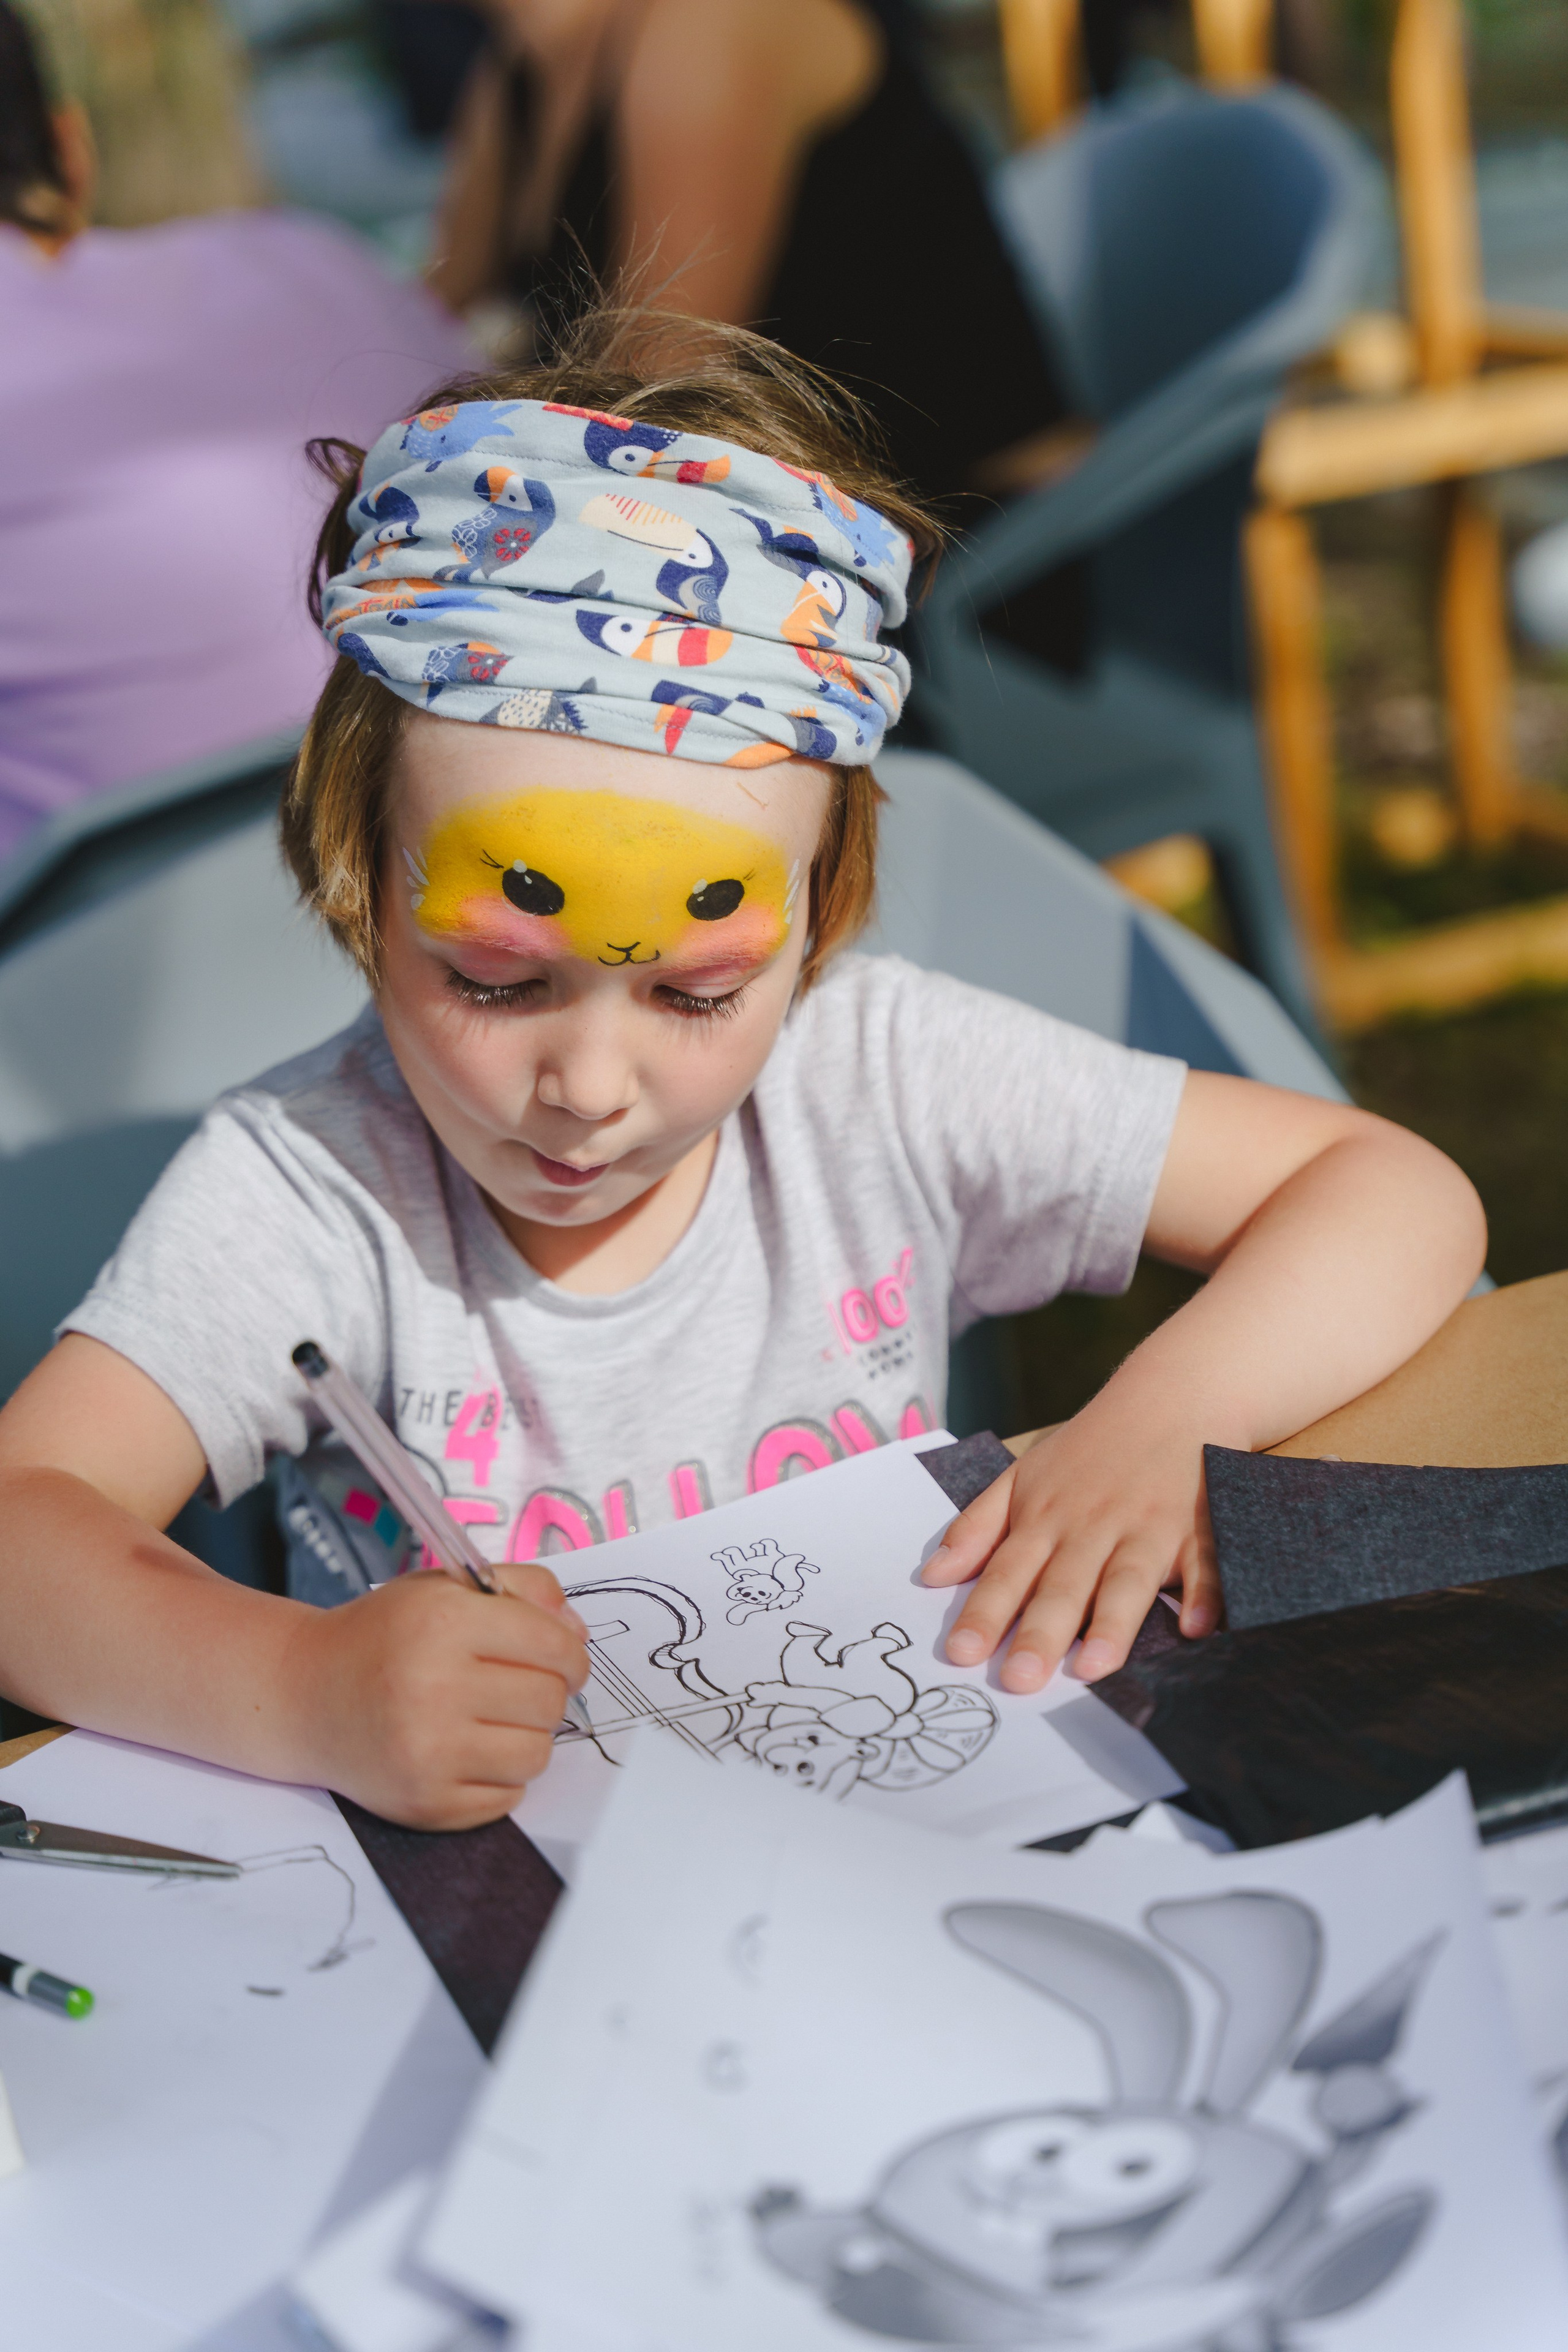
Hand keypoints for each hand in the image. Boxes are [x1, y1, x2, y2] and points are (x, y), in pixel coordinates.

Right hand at [285, 1562, 588, 1828]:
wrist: (306, 1695)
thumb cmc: (384, 1637)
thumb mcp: (446, 1587)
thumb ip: (522, 1590)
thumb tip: (578, 1632)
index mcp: (442, 1622)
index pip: (553, 1644)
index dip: (571, 1651)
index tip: (563, 1656)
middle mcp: (432, 1687)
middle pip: (550, 1700)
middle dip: (549, 1691)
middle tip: (520, 1685)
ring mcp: (427, 1753)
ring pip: (537, 1754)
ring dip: (528, 1736)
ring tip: (492, 1719)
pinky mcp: (425, 1804)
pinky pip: (508, 1798)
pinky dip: (500, 1777)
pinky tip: (467, 1751)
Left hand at [920, 1397, 1223, 1692]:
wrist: (1170, 1396)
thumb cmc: (1090, 1449)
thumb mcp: (1022, 1477)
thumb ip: (977, 1527)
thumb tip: (931, 1578)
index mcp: (1046, 1518)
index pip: (1008, 1572)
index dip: (984, 1613)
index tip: (961, 1654)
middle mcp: (1093, 1527)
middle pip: (1063, 1586)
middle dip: (1040, 1633)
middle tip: (1019, 1681)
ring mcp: (1148, 1528)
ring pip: (1127, 1580)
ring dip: (1112, 1623)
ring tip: (1095, 1667)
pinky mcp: (1200, 1529)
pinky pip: (1205, 1565)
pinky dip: (1205, 1594)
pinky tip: (1197, 1628)